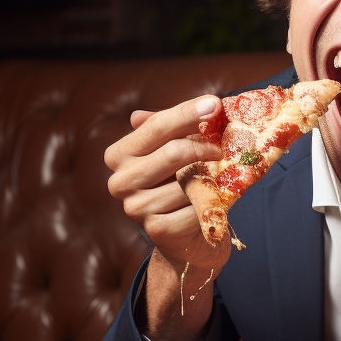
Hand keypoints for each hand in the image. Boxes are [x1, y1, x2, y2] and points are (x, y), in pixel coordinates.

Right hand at [106, 95, 230, 272]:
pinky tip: (213, 203)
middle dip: (204, 146)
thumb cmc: (182, 184)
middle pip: (173, 151)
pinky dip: (212, 201)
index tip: (215, 103)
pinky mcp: (157, 228)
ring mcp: (136, 207)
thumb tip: (182, 106)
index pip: (156, 126)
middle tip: (222, 148)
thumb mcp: (175, 152)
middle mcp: (120, 181)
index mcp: (119, 155)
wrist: (188, 237)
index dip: (187, 113)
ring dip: (210, 178)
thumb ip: (173, 128)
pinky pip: (196, 205)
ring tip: (214, 181)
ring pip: (188, 180)